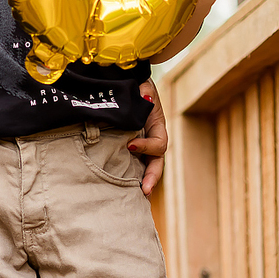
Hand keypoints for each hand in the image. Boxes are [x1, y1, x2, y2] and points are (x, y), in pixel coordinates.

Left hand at [129, 78, 167, 197]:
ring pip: (145, 167)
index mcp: (157, 126)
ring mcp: (141, 144)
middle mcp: (152, 138)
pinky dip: (128, 176)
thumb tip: (145, 96)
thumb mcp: (141, 86)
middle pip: (156, 163)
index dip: (147, 146)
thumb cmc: (134, 83)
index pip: (159, 143)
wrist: (125, 81)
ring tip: (136, 196)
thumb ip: (143, 92)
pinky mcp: (127, 147)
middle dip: (151, 177)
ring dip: (142, 181)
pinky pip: (131, 164)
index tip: (130, 145)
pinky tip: (119, 189)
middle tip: (144, 190)